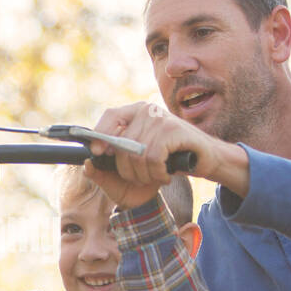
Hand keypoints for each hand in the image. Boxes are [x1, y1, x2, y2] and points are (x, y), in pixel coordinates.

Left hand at [84, 102, 210, 208]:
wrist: (203, 162)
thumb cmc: (166, 164)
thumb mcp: (134, 168)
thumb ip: (108, 167)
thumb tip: (87, 163)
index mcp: (135, 113)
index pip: (110, 116)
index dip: (99, 135)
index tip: (95, 153)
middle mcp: (147, 110)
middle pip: (121, 144)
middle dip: (129, 171)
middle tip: (142, 179)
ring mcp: (161, 118)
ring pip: (137, 155)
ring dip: (145, 175)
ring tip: (157, 177)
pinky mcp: (174, 130)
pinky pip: (153, 157)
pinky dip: (158, 173)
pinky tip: (166, 175)